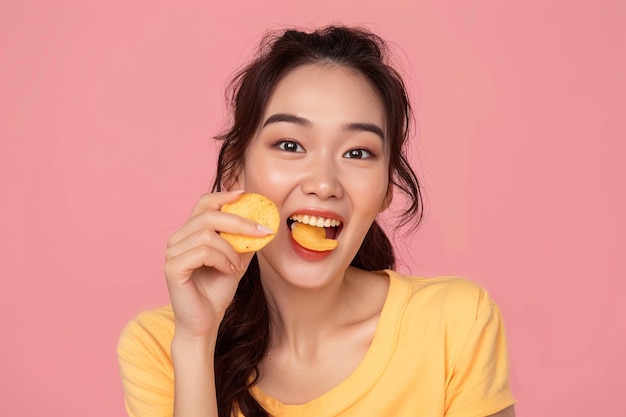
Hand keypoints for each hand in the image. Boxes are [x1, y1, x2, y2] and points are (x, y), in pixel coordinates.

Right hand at [164, 191, 270, 340]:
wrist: (205, 322)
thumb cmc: (217, 291)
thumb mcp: (237, 260)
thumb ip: (244, 240)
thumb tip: (263, 220)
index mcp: (190, 232)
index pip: (204, 203)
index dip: (224, 195)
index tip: (246, 194)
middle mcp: (177, 239)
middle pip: (208, 214)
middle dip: (239, 221)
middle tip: (263, 231)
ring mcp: (172, 252)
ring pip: (207, 234)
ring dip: (231, 248)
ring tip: (237, 265)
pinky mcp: (173, 268)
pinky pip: (202, 252)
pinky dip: (222, 259)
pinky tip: (228, 271)